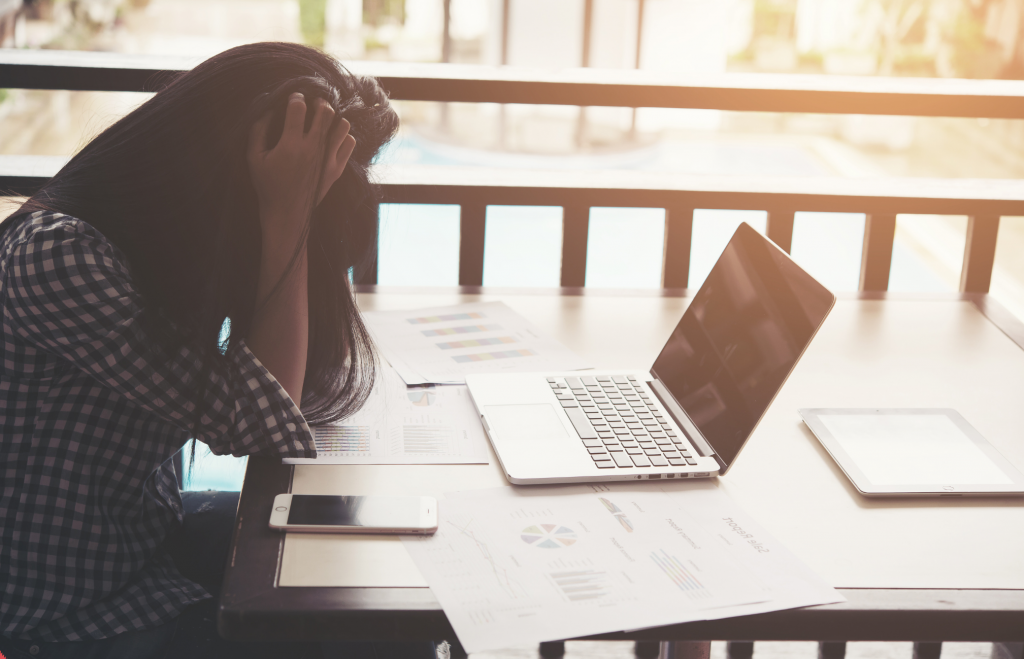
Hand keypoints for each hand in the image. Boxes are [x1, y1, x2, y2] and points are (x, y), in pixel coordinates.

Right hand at [247, 93, 356, 240]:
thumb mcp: (254, 157)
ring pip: (342, 125)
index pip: (299, 108)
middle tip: (312, 104)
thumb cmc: (267, 186)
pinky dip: (343, 135)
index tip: (294, 99)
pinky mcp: (337, 169)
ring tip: (323, 120)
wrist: (287, 215)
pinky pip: (349, 142)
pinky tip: (331, 137)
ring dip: (333, 117)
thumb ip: (258, 130)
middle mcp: (313, 149)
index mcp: (291, 144)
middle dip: (318, 101)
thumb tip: (268, 108)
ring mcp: (328, 160)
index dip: (296, 98)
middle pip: (325, 111)